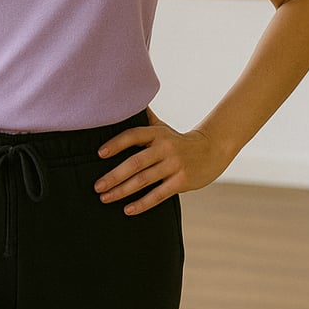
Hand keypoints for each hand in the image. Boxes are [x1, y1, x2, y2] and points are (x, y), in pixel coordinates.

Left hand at [94, 107, 230, 214]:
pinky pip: (159, 195)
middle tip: (97, 186)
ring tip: (105, 198)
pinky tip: (128, 210)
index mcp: (157, 133)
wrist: (211, 150)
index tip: (99, 153)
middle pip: (135, 163)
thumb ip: (143, 117)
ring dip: (122, 191)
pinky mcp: (182, 181)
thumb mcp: (162, 127)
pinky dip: (142, 203)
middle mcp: (165, 148)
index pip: (133, 135)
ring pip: (144, 180)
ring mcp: (174, 165)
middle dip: (114, 176)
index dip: (116, 144)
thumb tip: (124, 99)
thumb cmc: (177, 140)